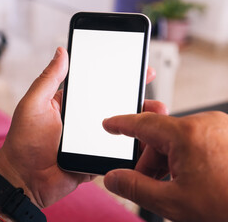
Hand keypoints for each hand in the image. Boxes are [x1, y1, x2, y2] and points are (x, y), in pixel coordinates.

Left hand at [0, 47, 162, 208]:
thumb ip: (49, 79)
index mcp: (69, 104)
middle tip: (149, 88)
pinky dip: (132, 146)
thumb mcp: (33, 105)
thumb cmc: (23, 142)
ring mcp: (91, 140)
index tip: (134, 65)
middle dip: (134, 95)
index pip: (96, 84)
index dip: (115, 75)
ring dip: (138, 120)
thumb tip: (61, 52)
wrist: (24, 180)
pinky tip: (148, 139)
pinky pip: (118, 151)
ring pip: (120, 127)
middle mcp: (82, 119)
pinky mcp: (96, 158)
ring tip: (156, 113)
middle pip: (113, 104)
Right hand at [102, 111, 227, 221]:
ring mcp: (219, 128)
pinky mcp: (227, 136)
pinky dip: (184, 158)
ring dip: (167, 161)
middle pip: (160, 135)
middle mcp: (205, 124)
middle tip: (144, 182)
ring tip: (171, 186)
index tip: (109, 124)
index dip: (121, 124)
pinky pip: (195, 141)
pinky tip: (187, 180)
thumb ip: (135, 187)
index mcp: (188, 134)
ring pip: (178, 140)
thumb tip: (113, 178)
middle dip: (148, 159)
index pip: (143, 123)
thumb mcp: (173, 202)